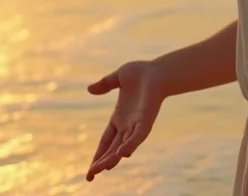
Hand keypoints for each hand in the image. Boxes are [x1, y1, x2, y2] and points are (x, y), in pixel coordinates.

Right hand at [85, 60, 167, 181]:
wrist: (158, 70)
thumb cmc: (142, 72)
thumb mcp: (117, 78)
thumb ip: (104, 84)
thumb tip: (89, 90)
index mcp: (118, 118)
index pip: (105, 142)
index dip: (98, 155)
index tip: (91, 170)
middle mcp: (127, 126)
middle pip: (111, 149)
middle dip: (101, 162)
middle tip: (90, 177)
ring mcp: (136, 125)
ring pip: (122, 146)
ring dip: (112, 157)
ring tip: (102, 169)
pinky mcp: (146, 121)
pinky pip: (137, 136)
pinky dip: (130, 145)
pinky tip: (122, 154)